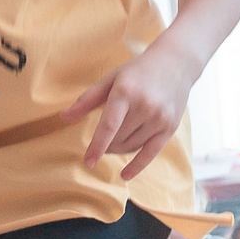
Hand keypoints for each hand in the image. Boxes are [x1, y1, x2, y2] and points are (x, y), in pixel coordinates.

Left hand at [62, 41, 198, 180]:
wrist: (176, 62)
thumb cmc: (138, 71)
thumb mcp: (111, 79)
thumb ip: (87, 99)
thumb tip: (63, 117)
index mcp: (126, 92)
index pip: (109, 126)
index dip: (97, 146)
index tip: (88, 162)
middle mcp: (144, 106)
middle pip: (118, 139)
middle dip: (106, 144)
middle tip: (104, 140)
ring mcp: (159, 118)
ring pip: (131, 146)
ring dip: (118, 150)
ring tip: (114, 144)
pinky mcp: (170, 127)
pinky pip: (150, 153)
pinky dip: (137, 166)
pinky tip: (125, 175)